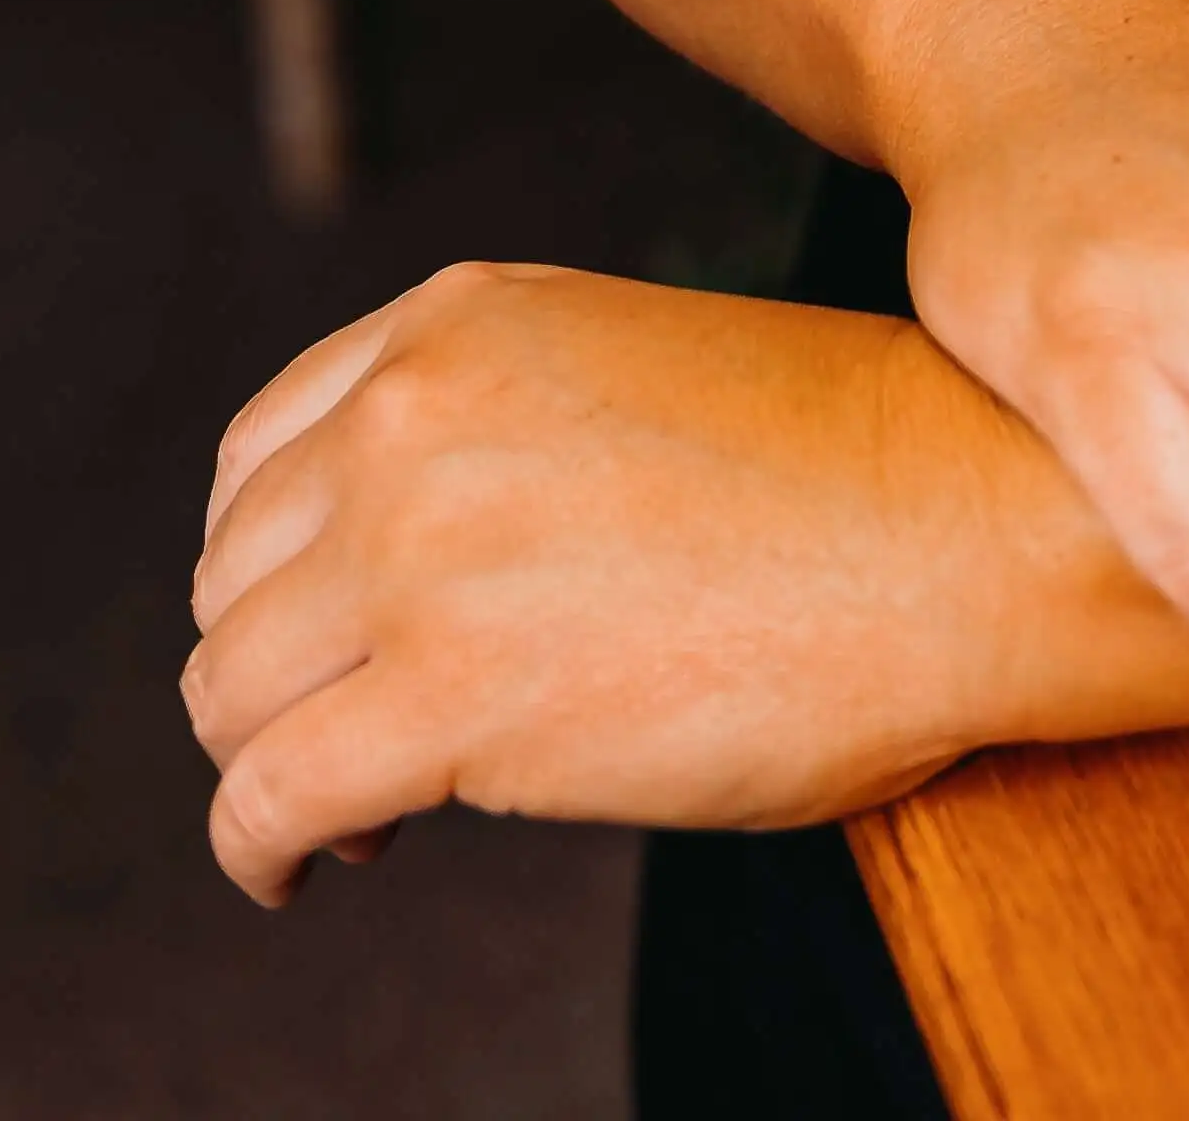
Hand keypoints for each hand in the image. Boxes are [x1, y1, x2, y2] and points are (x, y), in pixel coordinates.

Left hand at [185, 263, 1140, 905]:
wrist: (960, 526)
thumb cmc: (839, 471)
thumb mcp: (626, 370)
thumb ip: (492, 427)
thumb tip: (391, 570)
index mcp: (461, 322)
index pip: (263, 457)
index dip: (278, 565)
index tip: (325, 630)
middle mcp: (415, 413)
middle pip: (235, 582)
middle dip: (281, 668)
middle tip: (358, 727)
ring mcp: (422, 549)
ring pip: (228, 693)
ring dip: (274, 759)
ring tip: (357, 805)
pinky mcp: (449, 693)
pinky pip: (264, 800)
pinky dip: (262, 853)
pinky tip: (315, 867)